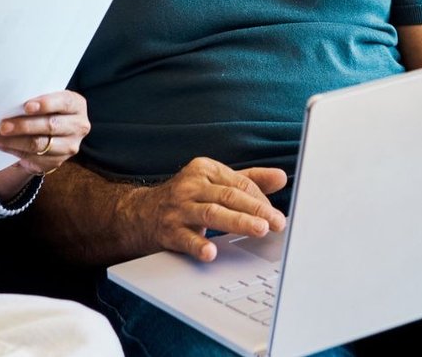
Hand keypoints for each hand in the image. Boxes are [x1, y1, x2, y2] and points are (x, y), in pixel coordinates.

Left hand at [0, 90, 90, 176]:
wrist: (51, 135)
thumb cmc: (46, 110)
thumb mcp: (47, 101)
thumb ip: (35, 100)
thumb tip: (7, 101)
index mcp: (76, 105)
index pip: (64, 103)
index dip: (46, 104)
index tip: (26, 106)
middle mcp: (78, 126)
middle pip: (50, 126)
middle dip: (23, 125)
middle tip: (2, 125)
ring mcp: (69, 146)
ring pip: (38, 144)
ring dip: (12, 141)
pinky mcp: (57, 162)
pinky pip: (31, 157)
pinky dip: (11, 149)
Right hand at [125, 157, 287, 262]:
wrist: (140, 215)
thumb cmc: (186, 198)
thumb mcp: (215, 183)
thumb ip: (248, 180)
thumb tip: (281, 178)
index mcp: (205, 169)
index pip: (239, 184)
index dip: (260, 200)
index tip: (276, 216)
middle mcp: (191, 186)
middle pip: (229, 196)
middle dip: (256, 209)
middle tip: (277, 222)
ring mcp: (178, 208)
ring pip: (212, 213)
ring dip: (237, 222)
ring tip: (259, 230)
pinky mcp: (168, 231)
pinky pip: (185, 238)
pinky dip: (198, 244)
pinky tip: (211, 252)